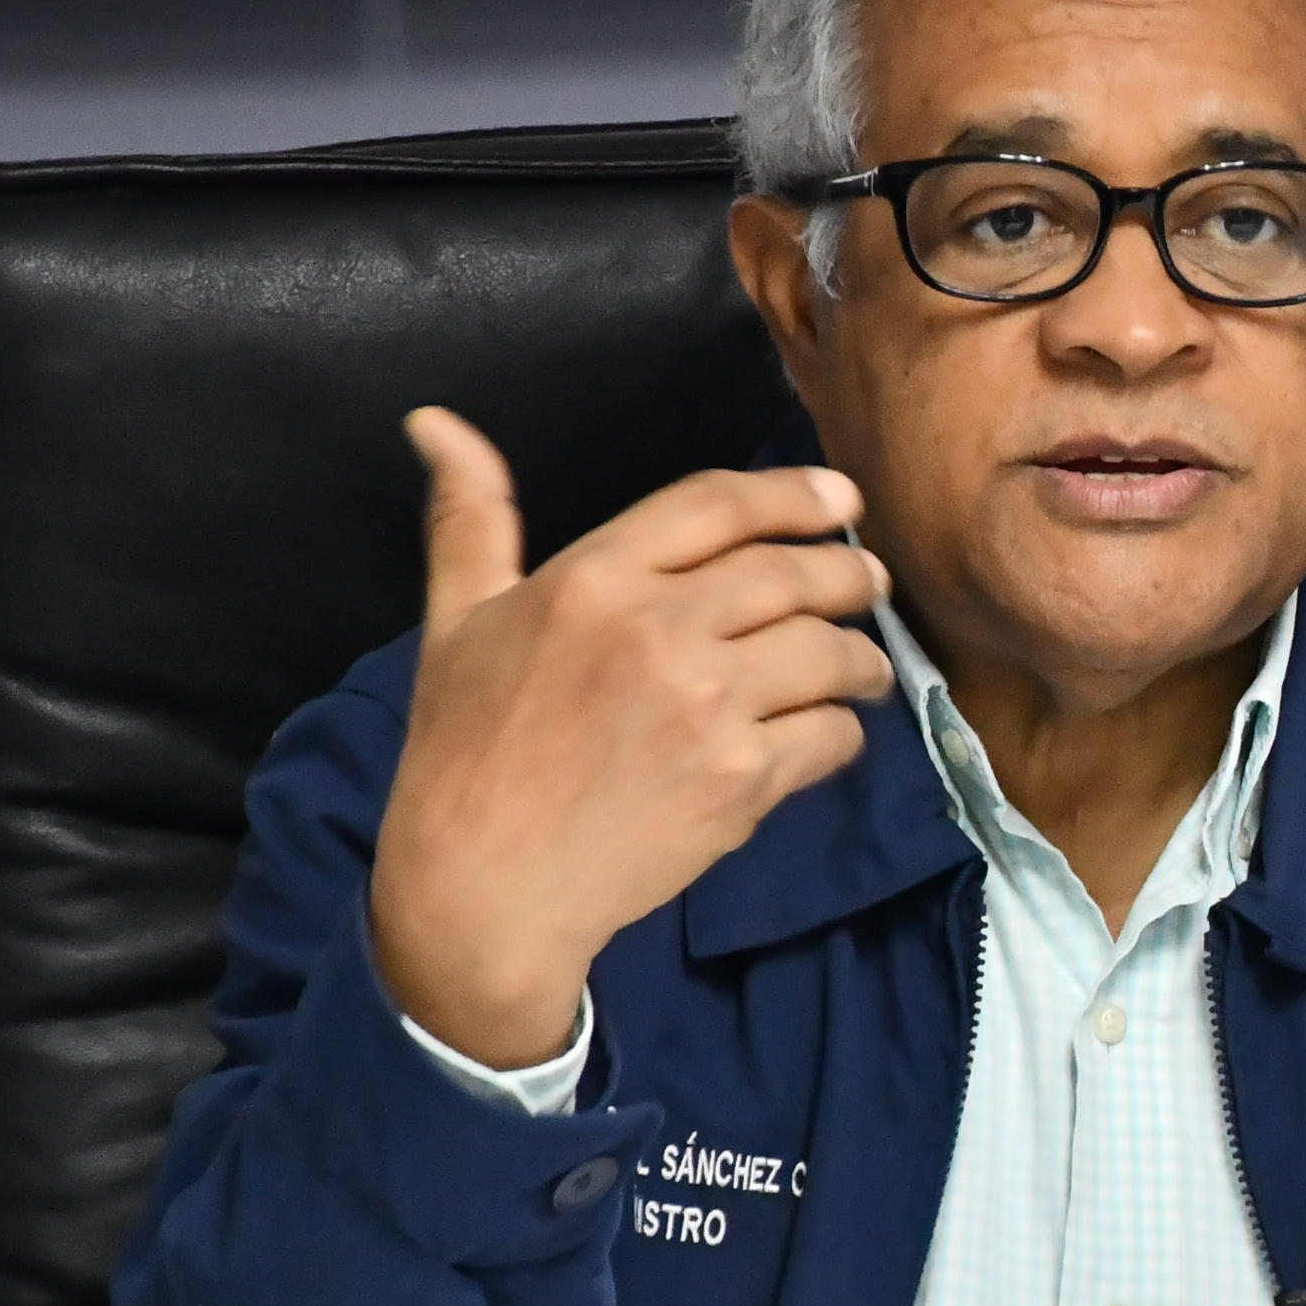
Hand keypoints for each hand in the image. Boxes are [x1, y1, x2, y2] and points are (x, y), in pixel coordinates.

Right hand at [369, 407, 897, 1066]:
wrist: (487, 885)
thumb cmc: (464, 751)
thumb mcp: (455, 619)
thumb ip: (471, 518)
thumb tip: (436, 420)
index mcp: (593, 578)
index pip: (718, 505)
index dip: (793, 494)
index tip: (840, 497)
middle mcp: (658, 629)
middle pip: (791, 573)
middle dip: (847, 572)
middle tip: (869, 580)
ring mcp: (707, 706)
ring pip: (826, 652)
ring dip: (862, 656)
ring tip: (865, 665)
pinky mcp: (742, 780)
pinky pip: (829, 736)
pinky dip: (843, 732)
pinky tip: (831, 733)